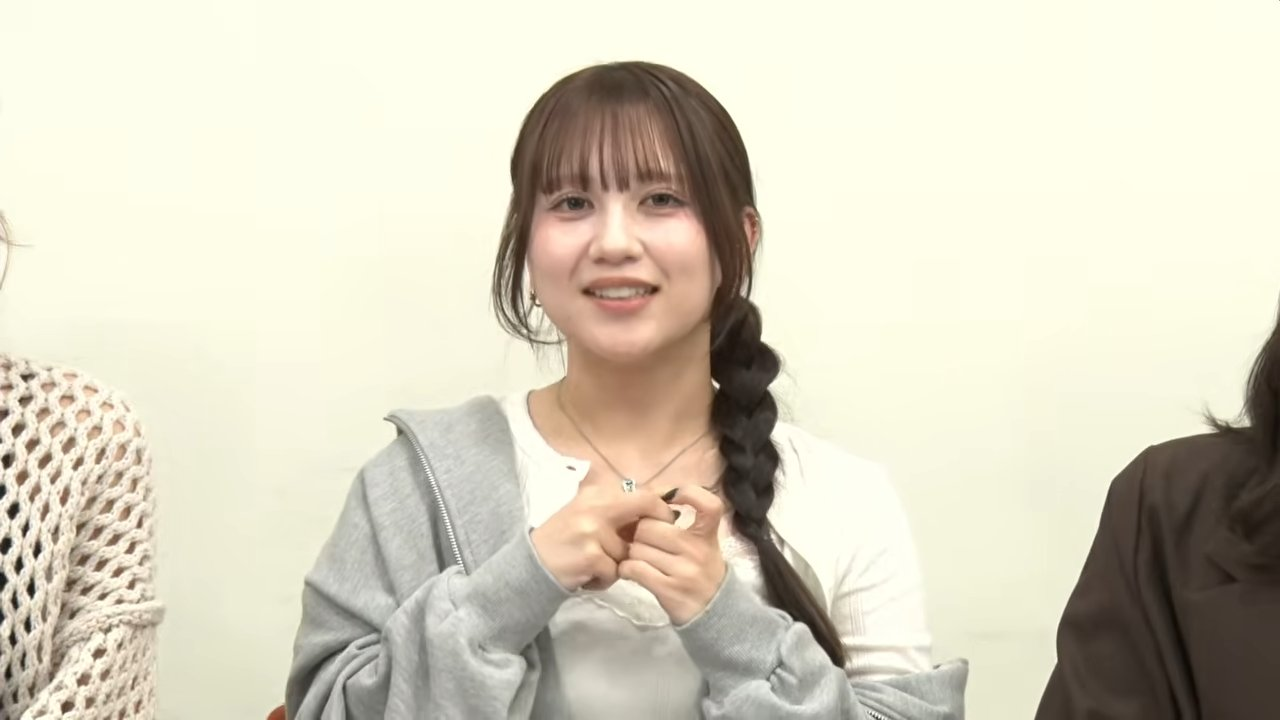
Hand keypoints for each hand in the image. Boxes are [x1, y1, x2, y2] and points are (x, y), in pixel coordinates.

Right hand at [531, 479, 675, 591]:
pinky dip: (604, 579)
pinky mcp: (591, 557)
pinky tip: (587, 575)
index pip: (643, 495)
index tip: (666, 522)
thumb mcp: (585, 511)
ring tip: (596, 564)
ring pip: (629, 553)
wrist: (531, 562)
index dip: (660, 510)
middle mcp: (597, 507)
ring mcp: (594, 532)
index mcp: (597, 493)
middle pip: (644, 515)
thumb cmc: (562, 537)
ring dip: (617, 564)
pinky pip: (615, 572)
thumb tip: (657, 505)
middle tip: (647, 546)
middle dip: (650, 533)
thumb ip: (615, 508)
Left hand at [619, 486, 726, 624]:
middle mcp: (698, 550)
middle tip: (643, 542)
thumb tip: (650, 496)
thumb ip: (682, 524)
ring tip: (639, 560)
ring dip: (632, 554)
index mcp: (707, 535)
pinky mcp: (669, 590)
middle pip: (649, 526)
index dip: (689, 493)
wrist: (714, 612)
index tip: (672, 497)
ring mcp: (684, 571)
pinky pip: (634, 568)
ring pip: (638, 548)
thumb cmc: (701, 571)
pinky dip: (627, 569)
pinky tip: (632, 572)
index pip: (709, 504)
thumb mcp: (702, 544)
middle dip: (639, 533)